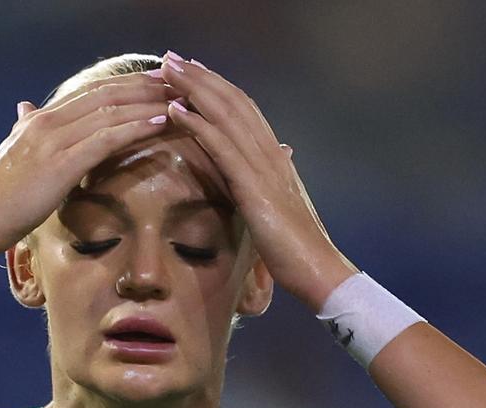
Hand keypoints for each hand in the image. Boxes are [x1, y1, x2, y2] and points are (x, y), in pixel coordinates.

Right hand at [0, 72, 182, 259]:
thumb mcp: (11, 155)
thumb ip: (24, 131)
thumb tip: (23, 109)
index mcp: (37, 121)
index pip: (89, 93)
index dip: (124, 85)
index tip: (153, 82)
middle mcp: (46, 122)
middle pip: (105, 95)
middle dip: (144, 87)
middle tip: (177, 82)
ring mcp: (54, 140)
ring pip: (110, 111)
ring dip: (148, 103)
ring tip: (179, 98)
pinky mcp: (62, 163)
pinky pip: (107, 139)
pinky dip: (136, 127)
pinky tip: (160, 122)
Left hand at [156, 51, 357, 309]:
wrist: (318, 271)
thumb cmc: (296, 250)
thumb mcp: (280, 208)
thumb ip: (270, 183)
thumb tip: (276, 160)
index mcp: (276, 159)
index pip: (245, 111)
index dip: (218, 88)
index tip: (193, 71)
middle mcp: (271, 154)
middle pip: (233, 103)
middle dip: (201, 78)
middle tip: (171, 58)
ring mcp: (264, 168)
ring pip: (226, 115)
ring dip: (193, 90)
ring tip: (167, 71)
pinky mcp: (254, 188)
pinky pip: (222, 147)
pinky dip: (198, 125)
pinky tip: (175, 111)